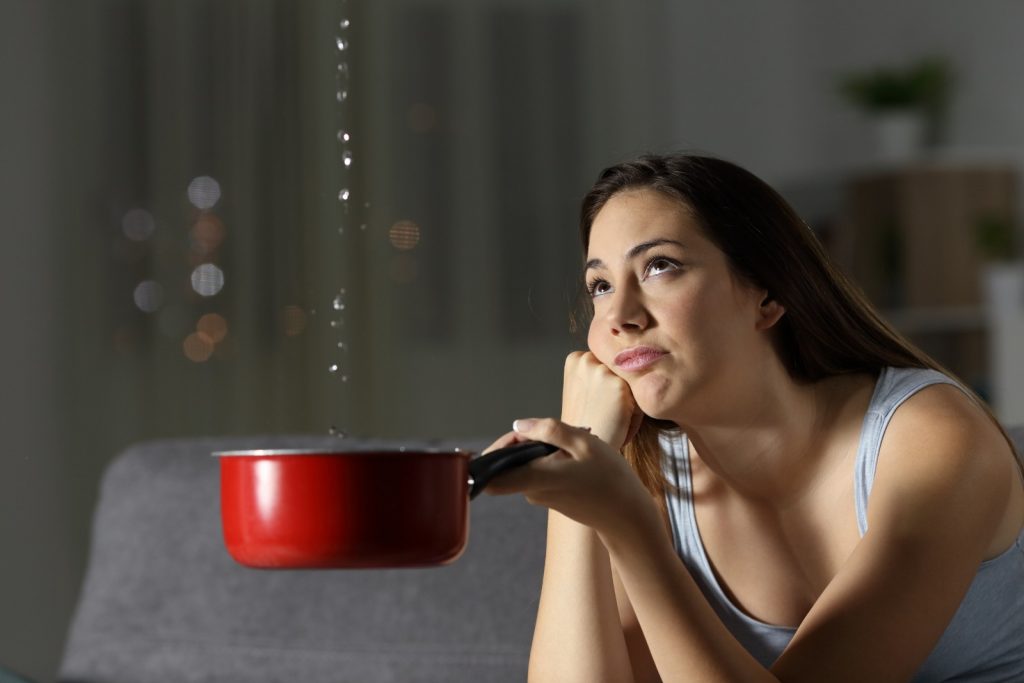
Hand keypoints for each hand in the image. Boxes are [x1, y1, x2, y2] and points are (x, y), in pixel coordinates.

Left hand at [481, 418, 658, 539]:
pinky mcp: (549, 497)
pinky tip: (577, 458)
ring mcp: (539, 496)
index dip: (494, 451)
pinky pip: (538, 472)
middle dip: (523, 441)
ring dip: (542, 449)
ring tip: (574, 446)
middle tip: (553, 434)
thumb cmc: (610, 479)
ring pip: (525, 465)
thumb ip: (549, 430)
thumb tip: (519, 425)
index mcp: (536, 477)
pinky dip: (551, 460)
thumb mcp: (584, 443)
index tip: (520, 434)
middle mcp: (531, 491)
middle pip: (508, 463)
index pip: (490, 476)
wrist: (627, 516)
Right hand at [562, 351, 643, 449]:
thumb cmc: (585, 423)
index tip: (600, 403)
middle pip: (621, 367)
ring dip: (631, 399)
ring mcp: (602, 370)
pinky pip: (641, 394)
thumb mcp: (582, 389)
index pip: (608, 361)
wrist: (583, 450)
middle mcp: (587, 359)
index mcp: (575, 358)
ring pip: (633, 380)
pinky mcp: (619, 385)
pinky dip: (637, 412)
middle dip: (621, 388)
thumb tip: (628, 362)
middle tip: (607, 412)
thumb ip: (597, 372)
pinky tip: (620, 424)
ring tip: (614, 419)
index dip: (609, 384)